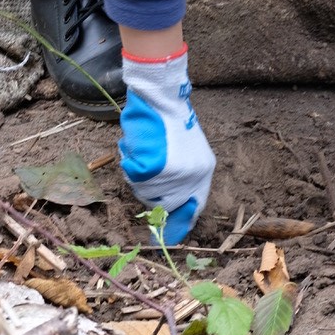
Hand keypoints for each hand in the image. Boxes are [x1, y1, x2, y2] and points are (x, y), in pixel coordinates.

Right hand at [118, 46, 214, 244]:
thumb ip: (183, 179)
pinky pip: (134, 176)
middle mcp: (192, 176)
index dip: (178, 224)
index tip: (168, 239)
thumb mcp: (188, 150)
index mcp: (204, 171)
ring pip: (146, 191)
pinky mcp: (154, 167)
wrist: (162, 95)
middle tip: (147, 169)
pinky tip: (138, 146)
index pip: (193, 208)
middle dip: (152, 193)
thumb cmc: (170, 120)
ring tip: (145, 149)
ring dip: (139, 175)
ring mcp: (173, 173)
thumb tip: (169, 210)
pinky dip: (131, 163)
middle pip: (164, 204)